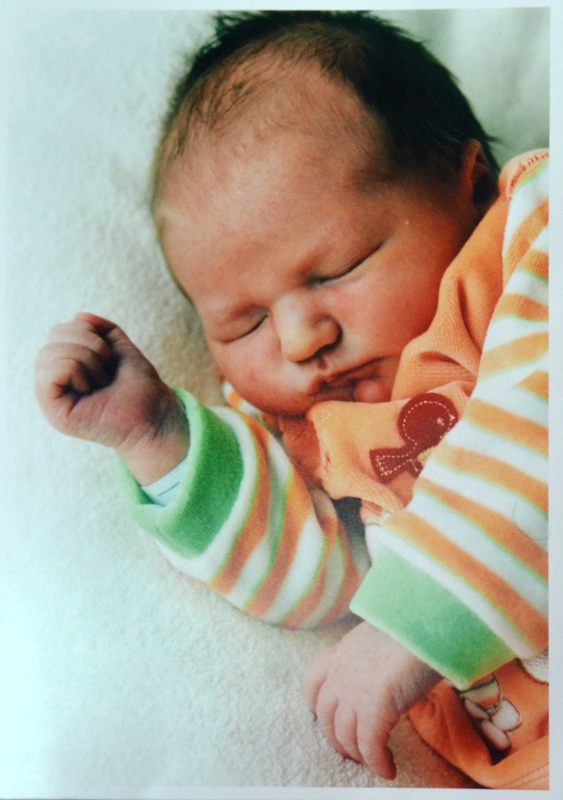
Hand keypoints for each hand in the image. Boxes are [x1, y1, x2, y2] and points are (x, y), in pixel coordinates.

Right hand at [34, 312, 188, 482]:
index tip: (109, 359)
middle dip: (91, 345)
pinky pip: (53, 370)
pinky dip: (79, 371)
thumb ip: (101, 330)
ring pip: (51, 351)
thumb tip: (78, 316)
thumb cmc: (139, 385)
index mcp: (64, 366)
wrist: (155, 414)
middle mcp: (52, 381)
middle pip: (54, 335)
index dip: (90, 334)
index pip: (60, 330)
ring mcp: (50, 397)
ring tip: (100, 383)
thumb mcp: (119, 348)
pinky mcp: (54, 412)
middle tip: (106, 372)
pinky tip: (90, 390)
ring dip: (88, 360)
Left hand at [303, 622, 439, 779]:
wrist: (424, 624)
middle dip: (336, 737)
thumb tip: (386, 669)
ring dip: (357, 754)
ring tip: (372, 761)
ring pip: (344, 736)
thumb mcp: (382, 634)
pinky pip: (370, 748)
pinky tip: (388, 769)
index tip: (324, 716)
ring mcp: (354, 693)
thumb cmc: (412, 626)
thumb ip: (373, 653)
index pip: (312, 680)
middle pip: (325, 716)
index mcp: (342, 651)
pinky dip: (377, 763)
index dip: (315, 703)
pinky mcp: (373, 711)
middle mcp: (341, 673)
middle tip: (352, 749)